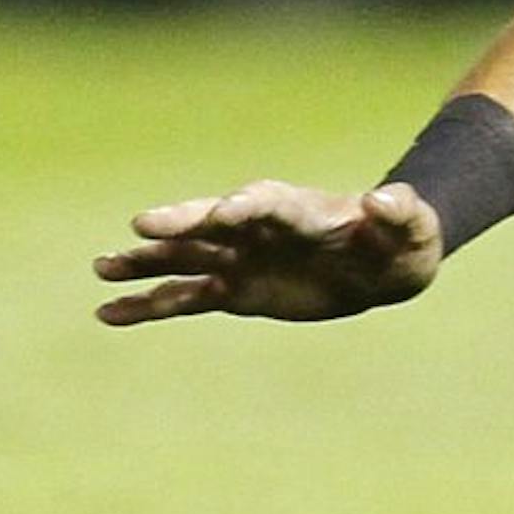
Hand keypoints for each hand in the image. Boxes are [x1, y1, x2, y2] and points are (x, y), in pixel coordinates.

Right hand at [94, 180, 443, 324]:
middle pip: (212, 222)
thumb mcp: (412, 225)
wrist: (385, 264)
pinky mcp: (235, 291)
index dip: (244, 206)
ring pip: (186, 259)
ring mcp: (242, 259)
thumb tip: (385, 199)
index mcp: (299, 208)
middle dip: (181, 222)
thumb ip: (399, 210)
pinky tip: (109, 313)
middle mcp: (259, 229)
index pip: (265, 202)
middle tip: (141, 224)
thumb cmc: (402, 238)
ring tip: (101, 267)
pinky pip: (185, 299)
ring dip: (147, 263)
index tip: (220, 213)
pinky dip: (149, 306)